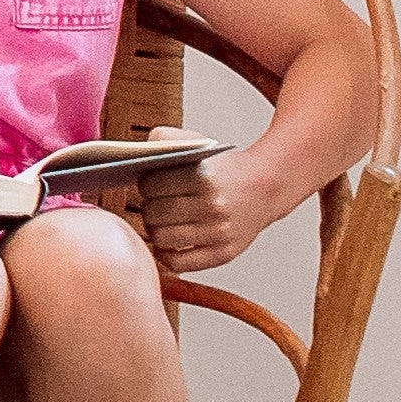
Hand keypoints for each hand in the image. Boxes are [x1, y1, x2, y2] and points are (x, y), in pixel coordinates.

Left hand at [137, 147, 277, 274]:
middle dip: (149, 207)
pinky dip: (166, 254)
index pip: (151, 185)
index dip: (144, 184)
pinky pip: (179, 263)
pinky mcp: (224, 254)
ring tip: (161, 221)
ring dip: (155, 230)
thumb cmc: (225, 168)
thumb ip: (164, 138)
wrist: (266, 187)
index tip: (150, 184)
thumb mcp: (197, 141)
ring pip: (162, 239)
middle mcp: (212, 206)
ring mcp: (219, 233)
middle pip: (154, 214)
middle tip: (155, 203)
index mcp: (204, 176)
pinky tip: (168, 242)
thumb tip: (134, 153)